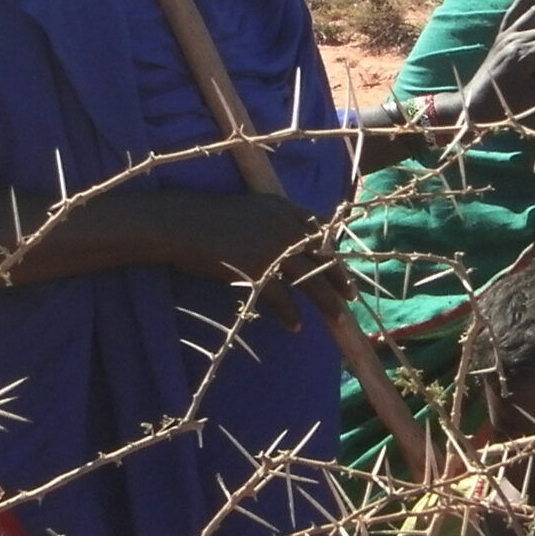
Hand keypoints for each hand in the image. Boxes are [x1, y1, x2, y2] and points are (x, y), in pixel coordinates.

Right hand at [174, 192, 344, 328]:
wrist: (183, 223)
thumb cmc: (210, 217)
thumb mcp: (251, 210)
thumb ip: (274, 222)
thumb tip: (288, 242)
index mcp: (284, 209)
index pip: (321, 231)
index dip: (333, 252)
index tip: (342, 266)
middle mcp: (285, 228)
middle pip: (322, 257)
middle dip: (340, 279)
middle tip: (351, 296)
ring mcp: (273, 249)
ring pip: (310, 280)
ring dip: (326, 302)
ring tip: (337, 319)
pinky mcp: (258, 270)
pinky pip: (283, 297)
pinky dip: (291, 314)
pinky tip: (296, 326)